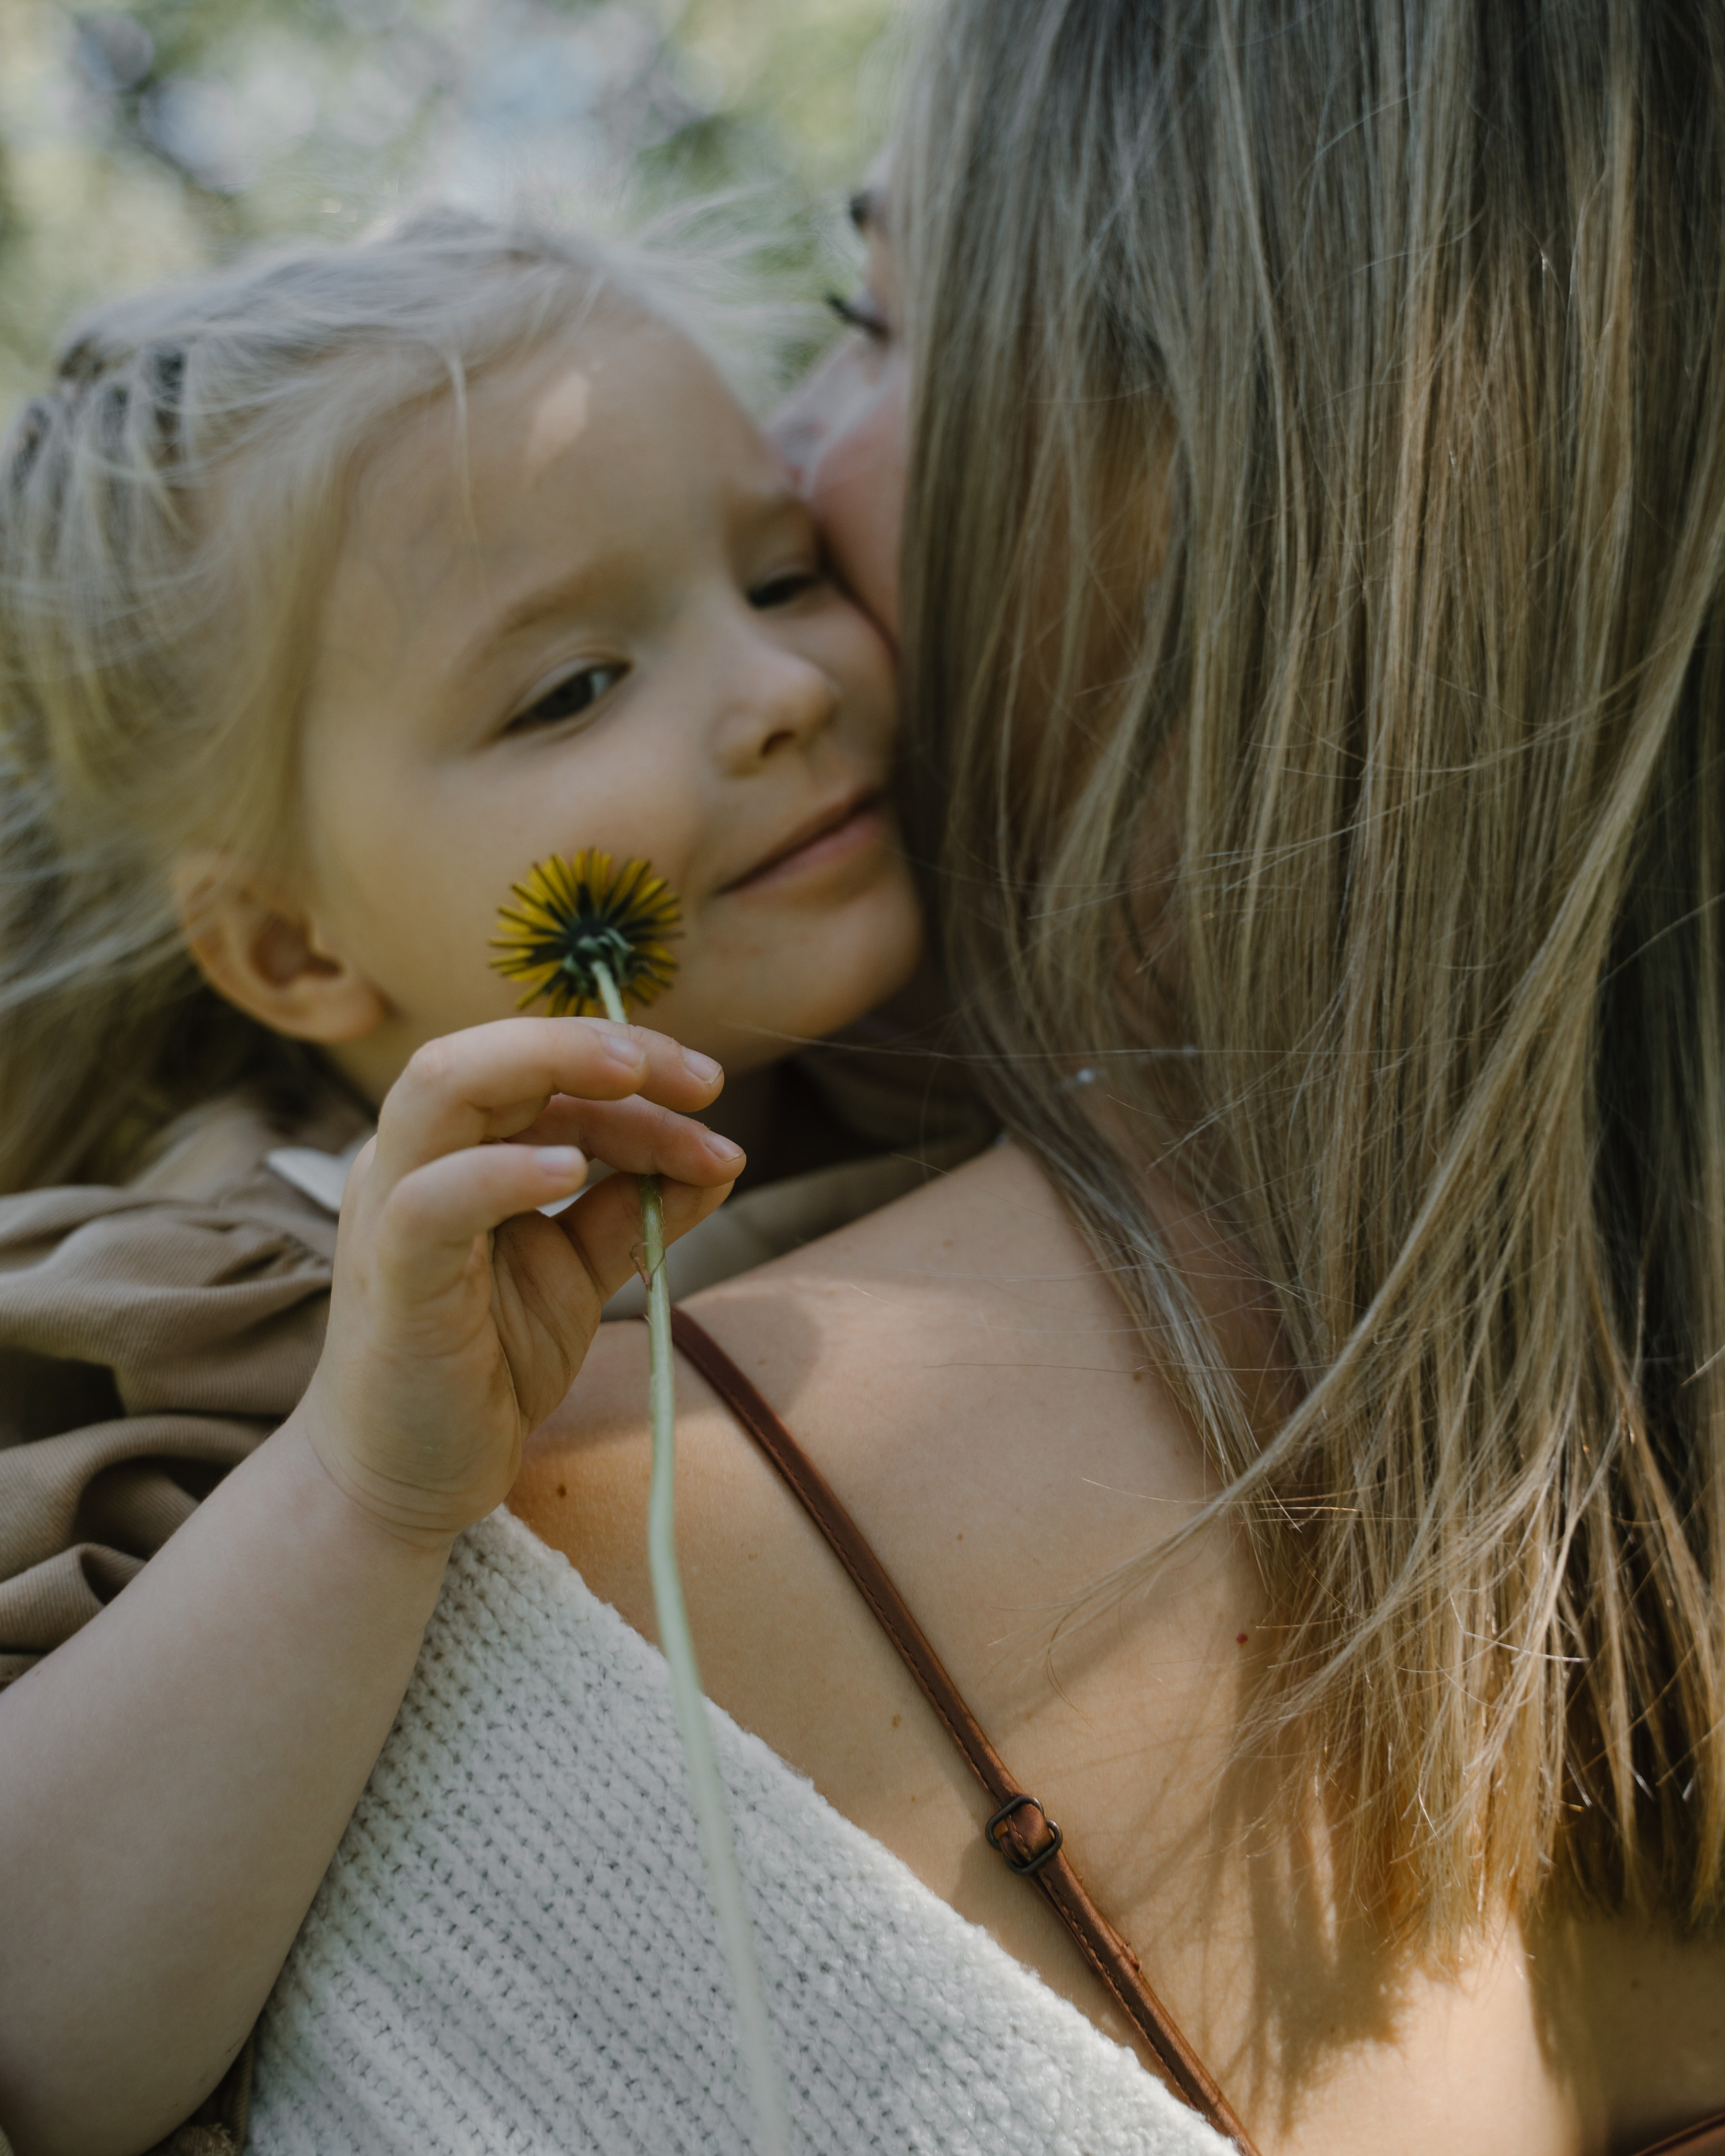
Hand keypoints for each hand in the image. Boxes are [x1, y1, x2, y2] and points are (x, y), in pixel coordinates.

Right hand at [297, 1016, 741, 1543]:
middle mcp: (411, 1158)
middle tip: (697, 1079)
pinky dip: (501, 1172)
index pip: (542, 1074)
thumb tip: (719, 1159)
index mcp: (455, 1147)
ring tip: (637, 1082)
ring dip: (547, 1066)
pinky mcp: (391, 1276)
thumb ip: (634, 1209)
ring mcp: (389, 1210)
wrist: (410, 1475)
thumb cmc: (487, 1362)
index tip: (712, 1097)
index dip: (634, 1072)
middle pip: (489, 1052)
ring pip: (442, 1088)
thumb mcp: (580, 1271)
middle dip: (595, 1045)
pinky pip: (431, 1200)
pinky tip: (571, 1171)